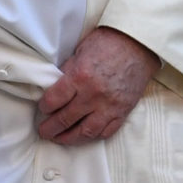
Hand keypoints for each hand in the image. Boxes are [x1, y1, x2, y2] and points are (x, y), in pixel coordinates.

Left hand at [37, 27, 158, 145]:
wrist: (139, 44)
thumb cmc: (109, 43)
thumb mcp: (80, 51)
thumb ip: (68, 72)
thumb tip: (55, 88)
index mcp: (80, 76)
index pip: (54, 101)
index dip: (44, 107)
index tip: (43, 108)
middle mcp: (93, 95)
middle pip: (65, 119)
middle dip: (51, 128)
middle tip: (44, 131)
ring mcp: (110, 106)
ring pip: (85, 132)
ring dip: (69, 138)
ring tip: (60, 139)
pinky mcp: (123, 111)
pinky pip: (106, 132)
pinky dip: (93, 136)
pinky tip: (84, 136)